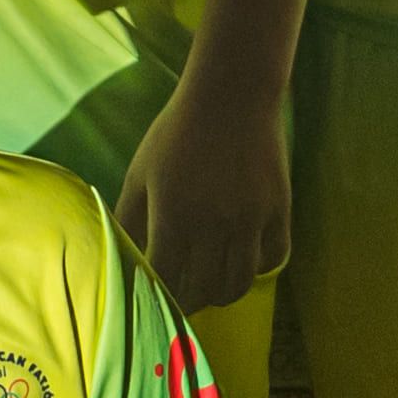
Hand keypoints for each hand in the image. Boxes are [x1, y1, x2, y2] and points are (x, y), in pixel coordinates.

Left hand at [117, 82, 293, 318]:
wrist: (232, 95)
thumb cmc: (176, 133)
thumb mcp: (141, 172)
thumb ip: (126, 218)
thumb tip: (118, 256)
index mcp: (174, 215)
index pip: (165, 279)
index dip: (158, 296)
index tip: (154, 301)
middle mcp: (213, 223)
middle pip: (203, 289)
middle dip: (189, 303)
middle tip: (182, 303)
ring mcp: (250, 218)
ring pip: (239, 282)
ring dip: (222, 294)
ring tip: (211, 289)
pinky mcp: (278, 208)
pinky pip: (273, 257)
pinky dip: (258, 268)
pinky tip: (243, 261)